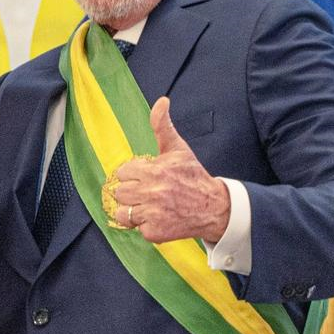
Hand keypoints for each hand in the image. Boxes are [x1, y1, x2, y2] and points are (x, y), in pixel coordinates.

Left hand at [109, 97, 229, 242]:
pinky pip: (137, 228)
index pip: (123, 173)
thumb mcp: (178, 149)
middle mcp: (151, 193)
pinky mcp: (155, 232)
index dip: (133, 174)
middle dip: (131, 192)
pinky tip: (159, 217)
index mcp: (154, 171)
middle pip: (120, 193)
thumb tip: (161, 101)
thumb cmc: (193, 176)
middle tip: (148, 192)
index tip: (146, 176)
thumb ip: (163, 126)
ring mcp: (152, 214)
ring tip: (149, 206)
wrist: (213, 208)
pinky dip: (145, 226)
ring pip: (122, 213)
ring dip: (133, 211)